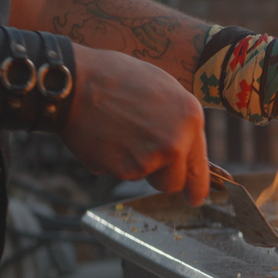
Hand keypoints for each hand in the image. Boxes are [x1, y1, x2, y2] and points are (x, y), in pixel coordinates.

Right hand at [60, 44, 208, 205]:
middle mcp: (175, 143)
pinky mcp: (122, 170)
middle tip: (144, 154)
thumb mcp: (166, 91)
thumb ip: (181, 123)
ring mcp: (149, 159)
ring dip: (137, 166)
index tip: (195, 198)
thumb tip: (187, 148)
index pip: (200, 168)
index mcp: (191, 119)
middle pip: (173, 183)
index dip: (196, 188)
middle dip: (161, 176)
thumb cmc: (119, 79)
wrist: (77, 84)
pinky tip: (107, 137)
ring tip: (122, 134)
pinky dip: (114, 162)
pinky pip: (121, 173)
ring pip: (146, 177)